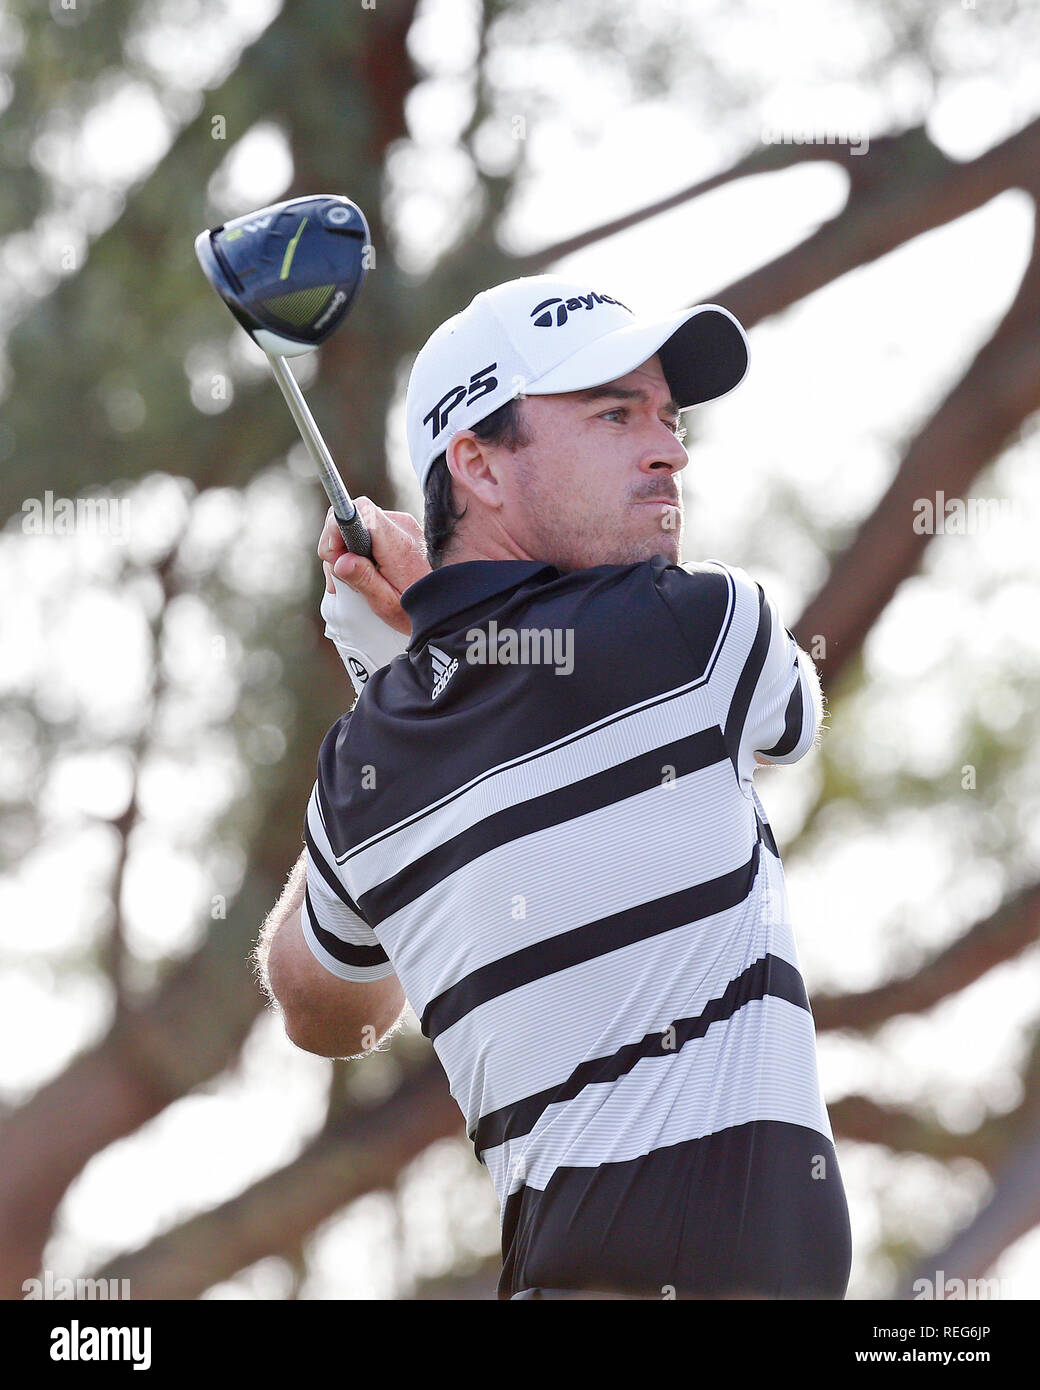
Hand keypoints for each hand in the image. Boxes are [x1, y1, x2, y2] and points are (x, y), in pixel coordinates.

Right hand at [317, 497, 430, 636]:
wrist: (452, 606)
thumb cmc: (419, 610)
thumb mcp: (387, 604)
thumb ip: (363, 580)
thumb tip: (339, 561)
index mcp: (397, 543)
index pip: (359, 510)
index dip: (336, 527)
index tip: (332, 555)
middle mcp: (402, 526)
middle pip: (355, 518)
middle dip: (338, 545)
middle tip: (339, 577)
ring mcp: (404, 526)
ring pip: (361, 526)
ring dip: (349, 551)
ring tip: (354, 582)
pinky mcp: (404, 532)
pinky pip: (373, 533)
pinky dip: (363, 550)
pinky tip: (365, 574)